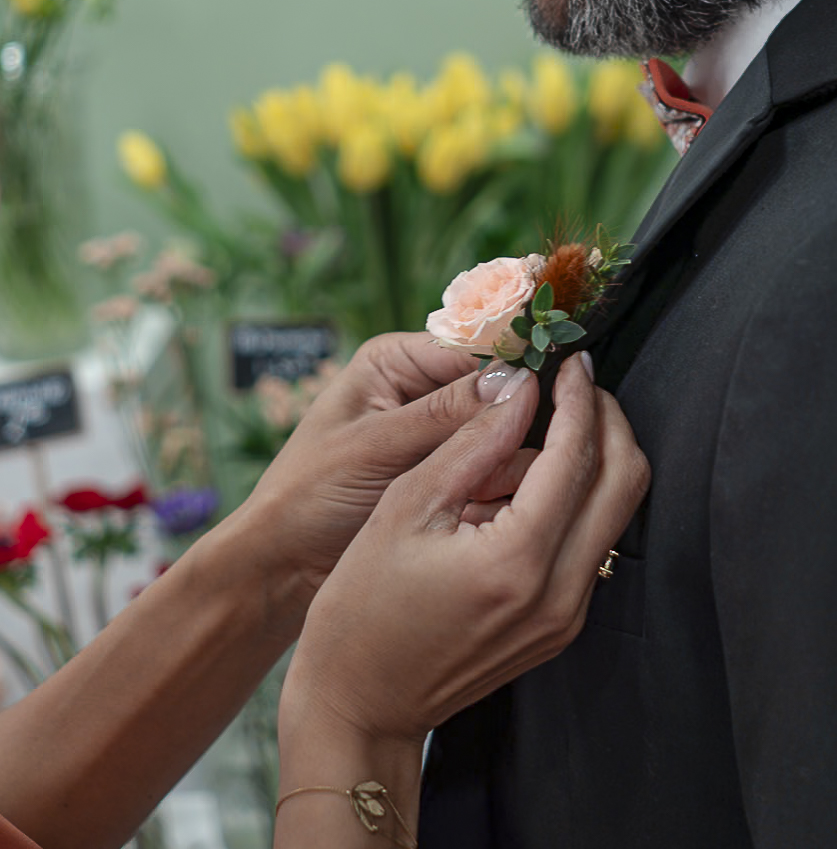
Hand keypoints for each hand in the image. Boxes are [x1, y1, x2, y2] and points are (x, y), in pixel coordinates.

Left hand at [239, 332, 535, 607]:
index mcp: (395, 360)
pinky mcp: (442, 474)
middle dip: (521, 412)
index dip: (518, 366)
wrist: (282, 567)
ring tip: (553, 469)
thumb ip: (443, 415)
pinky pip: (488, 466)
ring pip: (497, 429)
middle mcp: (419, 387)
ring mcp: (434, 433)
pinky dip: (506, 480)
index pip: (473, 347)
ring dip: (517, 449)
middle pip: (493, 387)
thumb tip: (517, 381)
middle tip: (567, 435)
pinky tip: (530, 496)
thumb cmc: (308, 496)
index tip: (564, 384)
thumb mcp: (374, 448)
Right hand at [280, 354, 649, 745]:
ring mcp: (566, 617)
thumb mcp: (405, 506)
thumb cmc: (362, 606)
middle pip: (625, 481)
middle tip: (572, 383)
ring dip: (593, 458)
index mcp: (518, 559)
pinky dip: (574, 499)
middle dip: (607, 419)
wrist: (360, 703)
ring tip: (538, 429)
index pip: (577, 455)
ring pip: (614, 512)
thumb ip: (470, 442)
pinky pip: (589, 544)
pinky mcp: (560, 627)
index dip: (577, 396)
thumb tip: (519, 388)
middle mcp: (559, 593)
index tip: (566, 359)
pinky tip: (524, 482)